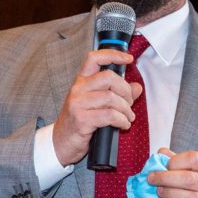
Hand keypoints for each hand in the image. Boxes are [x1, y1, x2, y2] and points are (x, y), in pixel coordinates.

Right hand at [52, 49, 142, 165]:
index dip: (113, 55)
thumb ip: (119, 93)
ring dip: (126, 109)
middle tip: (129, 104)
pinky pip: (109, 115)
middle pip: (109, 77)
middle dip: (126, 91)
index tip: (129, 59)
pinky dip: (122, 120)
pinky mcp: (81, 120)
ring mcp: (78, 104)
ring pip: (111, 97)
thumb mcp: (98, 104)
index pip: (94, 58)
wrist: (60, 143)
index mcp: (81, 81)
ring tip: (127, 118)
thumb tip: (137, 87)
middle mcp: (78, 89)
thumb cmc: (80, 122)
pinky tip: (123, 125)